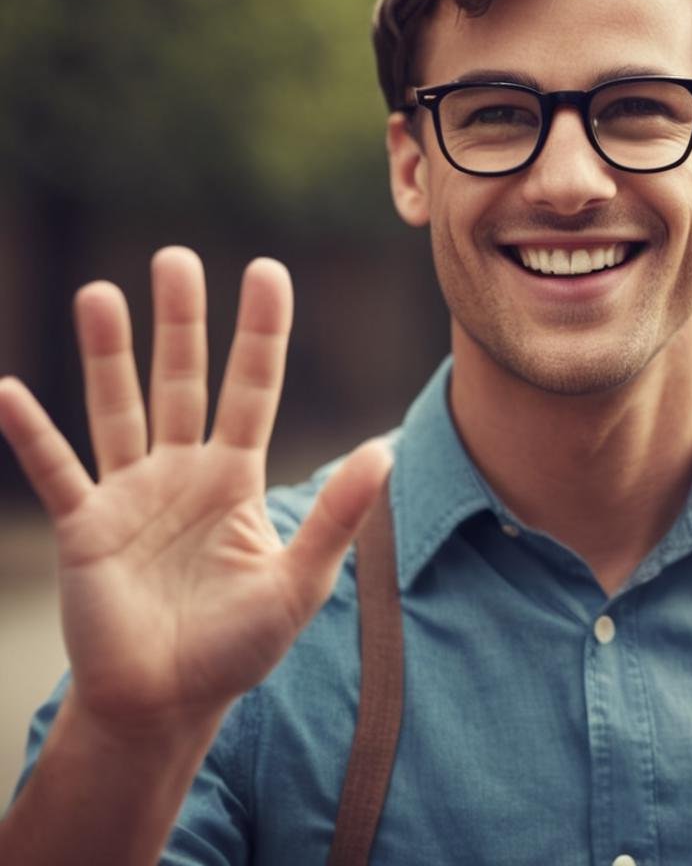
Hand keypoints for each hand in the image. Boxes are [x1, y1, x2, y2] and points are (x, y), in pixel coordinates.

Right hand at [0, 247, 390, 739]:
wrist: (166, 704)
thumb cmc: (237, 646)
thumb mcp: (297, 582)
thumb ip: (337, 516)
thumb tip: (383, 450)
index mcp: (237, 476)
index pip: (252, 386)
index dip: (261, 331)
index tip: (265, 270)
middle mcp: (183, 471)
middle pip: (181, 379)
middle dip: (179, 321)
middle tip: (174, 258)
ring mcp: (130, 493)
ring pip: (117, 408)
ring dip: (107, 354)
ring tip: (99, 293)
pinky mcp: (84, 527)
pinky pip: (55, 471)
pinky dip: (32, 434)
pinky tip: (9, 391)